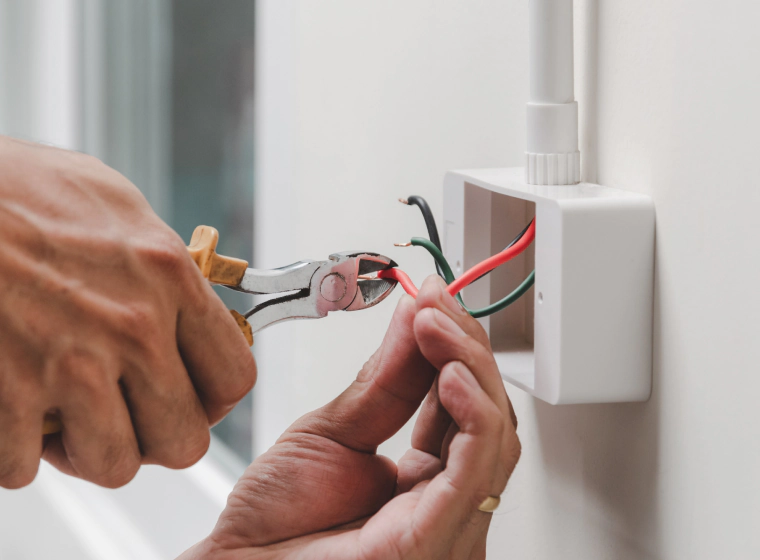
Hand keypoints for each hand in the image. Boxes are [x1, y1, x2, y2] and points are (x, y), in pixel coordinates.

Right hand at [0, 136, 255, 487]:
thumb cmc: (16, 189)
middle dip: (155, 435)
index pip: (233, 377)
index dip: (214, 398)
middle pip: (184, 440)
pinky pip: (26, 466)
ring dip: (89, 448)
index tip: (192, 394)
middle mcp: (133, 326)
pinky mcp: (7, 395)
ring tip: (68, 413)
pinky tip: (13, 408)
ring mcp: (71, 365)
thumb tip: (188, 299)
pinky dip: (17, 450)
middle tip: (127, 411)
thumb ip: (160, 263)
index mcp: (169, 277)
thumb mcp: (116, 206)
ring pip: (114, 465)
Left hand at [182, 276, 519, 558]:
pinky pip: (473, 475)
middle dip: (467, 351)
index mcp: (425, 480)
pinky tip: (452, 376)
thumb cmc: (276, 521)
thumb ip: (386, 379)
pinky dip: (473, 418)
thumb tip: (418, 316)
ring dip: (471, 370)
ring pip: (494, 439)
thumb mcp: (335, 428)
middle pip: (489, 417)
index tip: (433, 301)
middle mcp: (446, 502)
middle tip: (435, 307)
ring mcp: (447, 525)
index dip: (456, 348)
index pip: (466, 405)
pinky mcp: (433, 541)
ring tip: (437, 328)